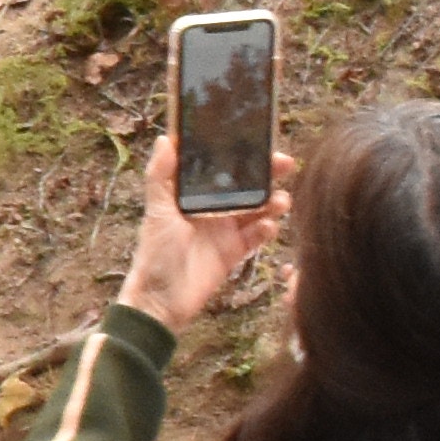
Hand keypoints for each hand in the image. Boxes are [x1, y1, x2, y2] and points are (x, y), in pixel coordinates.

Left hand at [116, 131, 296, 328]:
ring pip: (257, 208)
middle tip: (285, 164)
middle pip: (245, 185)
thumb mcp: (156, 213)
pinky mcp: (235, 251)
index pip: (219, 167)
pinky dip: (267, 229)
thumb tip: (165, 139)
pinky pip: (258, 235)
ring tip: (279, 202)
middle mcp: (211, 208)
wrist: (162, 301)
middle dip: (266, 174)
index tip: (258, 140)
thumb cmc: (154, 254)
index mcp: (191, 195)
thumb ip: (160, 177)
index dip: (238, 154)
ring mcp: (225, 229)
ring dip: (272, 202)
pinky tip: (267, 228)